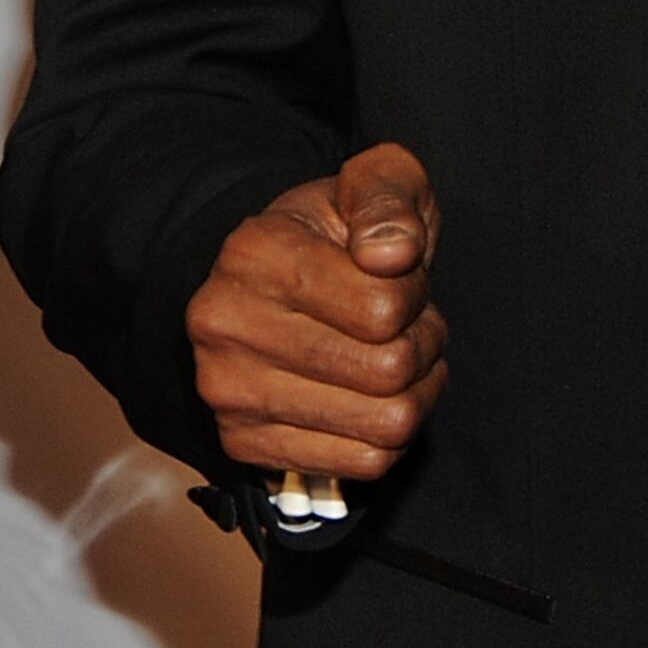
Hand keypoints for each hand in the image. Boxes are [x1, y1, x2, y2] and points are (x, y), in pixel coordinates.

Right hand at [185, 144, 449, 478]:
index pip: (384, 308)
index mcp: (254, 254)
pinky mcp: (245, 443)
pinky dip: (389, 434)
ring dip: (415, 392)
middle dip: (423, 344)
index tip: (398, 277)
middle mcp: (225, 326)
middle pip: (388, 370)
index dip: (415, 293)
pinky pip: (364, 464)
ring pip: (386, 424)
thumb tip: (391, 254)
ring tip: (394, 356)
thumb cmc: (340, 232)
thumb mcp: (377, 182)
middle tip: (408, 323)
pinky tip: (373, 397)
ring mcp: (228, 392)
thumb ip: (389, 197)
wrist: (277, 282)